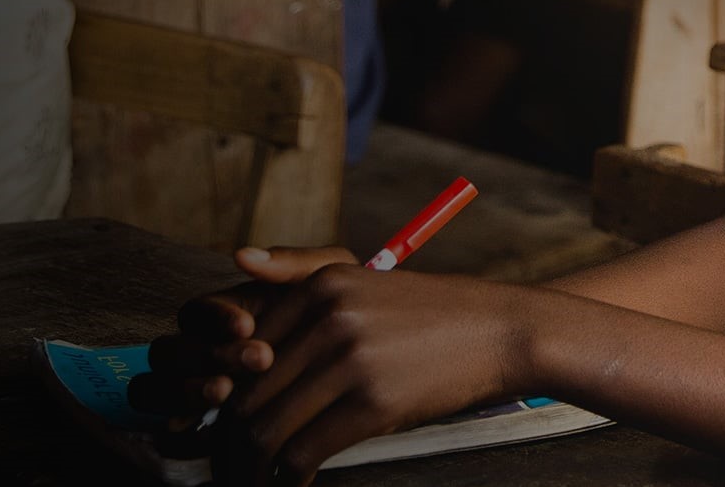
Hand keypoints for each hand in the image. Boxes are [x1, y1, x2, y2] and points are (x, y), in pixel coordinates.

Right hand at [131, 246, 356, 420]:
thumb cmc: (340, 322)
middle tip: (255, 360)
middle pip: (168, 351)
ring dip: (184, 390)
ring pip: (154, 387)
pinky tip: (214, 426)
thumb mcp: (329, 285)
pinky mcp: (193, 427)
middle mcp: (197, 351)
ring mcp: (189, 389)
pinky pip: (164, 428)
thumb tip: (242, 255)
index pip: (194, 313)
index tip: (247, 325)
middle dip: (205, 356)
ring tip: (227, 391)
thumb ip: (292, 263)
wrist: (364, 367)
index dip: (213, 318)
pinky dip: (180, 426)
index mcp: (221, 316)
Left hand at [214, 267, 541, 485]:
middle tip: (229, 465)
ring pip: (266, 428)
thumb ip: (300, 273)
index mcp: (321, 283)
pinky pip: (303, 451)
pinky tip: (295, 482)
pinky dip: (288, 478)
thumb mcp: (367, 280)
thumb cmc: (433, 314)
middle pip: (245, 393)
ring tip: (254, 479)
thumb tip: (240, 260)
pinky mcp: (374, 402)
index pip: (238, 348)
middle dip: (228, 441)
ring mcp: (352, 359)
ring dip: (250, 466)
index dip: (222, 395)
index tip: (221, 424)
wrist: (503, 331)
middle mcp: (330, 315)